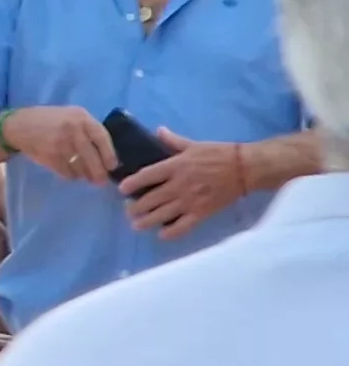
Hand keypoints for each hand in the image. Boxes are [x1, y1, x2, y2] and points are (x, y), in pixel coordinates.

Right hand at [1, 106, 118, 184]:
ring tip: (86, 177)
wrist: (18, 125)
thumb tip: (106, 152)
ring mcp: (60, 143)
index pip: (102, 138)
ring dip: (84, 175)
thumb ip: (88, 129)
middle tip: (101, 181)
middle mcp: (72, 129)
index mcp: (81, 117)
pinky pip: (66, 171)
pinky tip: (71, 174)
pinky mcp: (49, 156)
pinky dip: (71, 176)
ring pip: (79, 166)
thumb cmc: (50, 120)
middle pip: (92, 156)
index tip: (112, 167)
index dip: (109, 154)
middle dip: (98, 172)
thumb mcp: (71, 116)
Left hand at [122, 132, 252, 237]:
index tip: (121, 189)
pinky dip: (170, 233)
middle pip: (149, 199)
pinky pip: (182, 227)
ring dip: (145, 222)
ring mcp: (190, 200)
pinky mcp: (202, 212)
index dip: (131, 184)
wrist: (245, 168)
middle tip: (128, 210)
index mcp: (176, 166)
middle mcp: (179, 185)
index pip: (147, 176)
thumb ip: (173, 141)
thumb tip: (158, 130)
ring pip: (161, 215)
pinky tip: (162, 235)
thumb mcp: (194, 144)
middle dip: (134, 207)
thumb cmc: (219, 154)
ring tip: (136, 225)